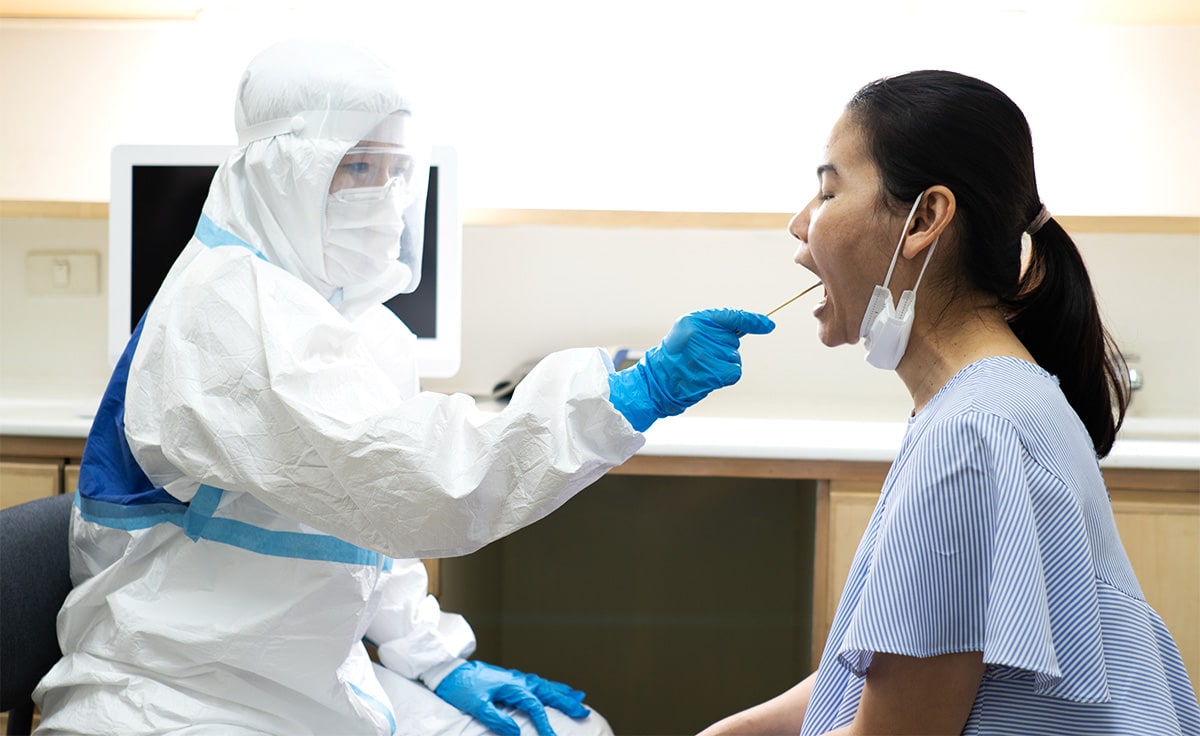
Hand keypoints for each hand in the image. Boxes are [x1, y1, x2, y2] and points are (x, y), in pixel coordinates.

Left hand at [433, 660, 589, 735]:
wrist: (449, 671)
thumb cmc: (461, 687)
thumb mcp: (478, 706)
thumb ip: (498, 719)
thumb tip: (516, 732)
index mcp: (512, 686)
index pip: (535, 707)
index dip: (545, 723)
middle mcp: (518, 680)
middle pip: (548, 691)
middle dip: (566, 701)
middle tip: (583, 710)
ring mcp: (515, 678)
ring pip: (544, 685)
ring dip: (561, 691)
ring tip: (577, 696)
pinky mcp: (509, 679)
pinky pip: (536, 682)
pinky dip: (548, 686)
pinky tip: (551, 688)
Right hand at [608, 308, 774, 430]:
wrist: (658, 382)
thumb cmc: (675, 357)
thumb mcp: (688, 331)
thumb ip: (714, 326)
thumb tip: (751, 325)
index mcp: (693, 320)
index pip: (731, 316)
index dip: (753, 321)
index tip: (769, 325)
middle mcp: (700, 335)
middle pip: (733, 339)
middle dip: (724, 347)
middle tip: (701, 355)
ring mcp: (707, 354)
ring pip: (734, 355)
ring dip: (724, 362)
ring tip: (701, 366)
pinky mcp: (714, 372)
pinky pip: (735, 370)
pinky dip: (727, 374)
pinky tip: (709, 375)